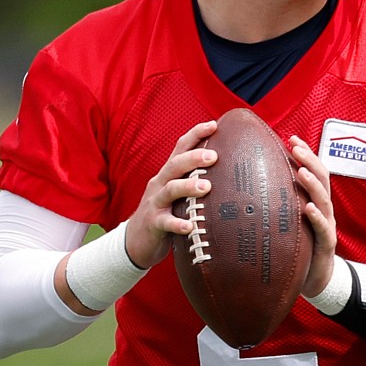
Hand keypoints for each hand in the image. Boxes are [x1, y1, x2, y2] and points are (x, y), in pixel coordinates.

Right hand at [120, 120, 218, 269]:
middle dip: (193, 158)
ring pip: (170, 190)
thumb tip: (228, 175)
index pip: (180, 148)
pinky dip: (178, 224)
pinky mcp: (153, 223)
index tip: (214, 124)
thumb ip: (194, 182)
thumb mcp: (177, 194)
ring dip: (187, 186)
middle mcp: (160, 184)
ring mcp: (155, 203)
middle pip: (175, 165)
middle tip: (214, 156)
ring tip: (206, 187)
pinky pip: (165, 222)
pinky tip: (190, 227)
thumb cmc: (165, 214)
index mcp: (168, 174)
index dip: (195, 134)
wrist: (136, 241)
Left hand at [289, 136, 339, 299]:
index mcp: (314, 202)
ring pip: (324, 200)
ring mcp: (327, 227)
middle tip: (296, 147)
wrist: (315, 280)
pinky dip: (317, 217)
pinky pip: (323, 229)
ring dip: (313, 184)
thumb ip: (278, 205)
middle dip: (310, 160)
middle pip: (322, 179)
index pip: (313, 172)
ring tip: (302, 171)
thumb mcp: (288, 223)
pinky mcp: (326, 245)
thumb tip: (250, 187)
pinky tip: (308, 208)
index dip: (305, 153)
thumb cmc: (300, 250)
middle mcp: (323, 211)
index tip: (291, 137)